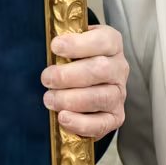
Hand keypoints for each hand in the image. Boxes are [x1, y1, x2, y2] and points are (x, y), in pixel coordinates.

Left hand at [40, 24, 126, 138]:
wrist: (84, 85)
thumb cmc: (73, 61)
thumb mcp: (71, 47)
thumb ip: (62, 46)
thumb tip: (48, 49)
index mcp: (112, 44)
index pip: (103, 41)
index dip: (78, 44)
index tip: (55, 46)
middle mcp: (119, 68)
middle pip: (101, 69)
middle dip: (69, 75)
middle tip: (46, 78)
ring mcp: (119, 94)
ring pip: (101, 97)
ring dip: (72, 99)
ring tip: (50, 99)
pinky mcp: (115, 117)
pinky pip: (101, 123)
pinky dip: (80, 123)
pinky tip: (62, 117)